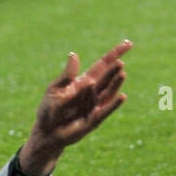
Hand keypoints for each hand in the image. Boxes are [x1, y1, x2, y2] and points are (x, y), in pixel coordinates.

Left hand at [18, 40, 131, 175]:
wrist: (46, 132)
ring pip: (106, 92)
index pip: (102, 65)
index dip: (114, 54)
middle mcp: (93, 92)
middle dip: (113, 70)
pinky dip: (113, 104)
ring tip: (121, 72)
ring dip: (114, 83)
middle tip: (120, 62)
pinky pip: (105, 110)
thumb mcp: (55, 90)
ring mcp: (95, 105)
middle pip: (106, 77)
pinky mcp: (93, 119)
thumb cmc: (49, 110)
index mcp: (83, 82)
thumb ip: (67, 75)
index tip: (129, 44)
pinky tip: (122, 96)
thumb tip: (74, 54)